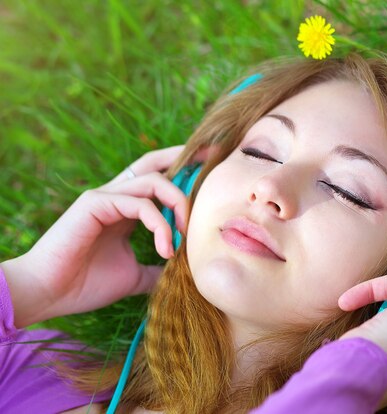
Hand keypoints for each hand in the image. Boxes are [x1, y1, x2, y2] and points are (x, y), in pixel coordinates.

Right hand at [1, 145, 207, 327]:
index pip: (159, 180)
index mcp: (125, 209)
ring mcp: (105, 196)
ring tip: (187, 236)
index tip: (212, 172)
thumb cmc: (85, 285)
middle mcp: (116, 196)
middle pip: (155, 163)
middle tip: (215, 156)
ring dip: (179, 204)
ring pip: (154, 181)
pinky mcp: (94, 204)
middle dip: (186, 157)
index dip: (184, 172)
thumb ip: (156, 270)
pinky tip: (166, 248)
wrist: (47, 295)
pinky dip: (160, 224)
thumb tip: (182, 277)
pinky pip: (140, 203)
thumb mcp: (133, 277)